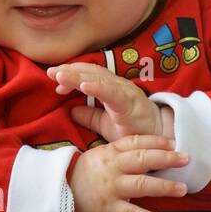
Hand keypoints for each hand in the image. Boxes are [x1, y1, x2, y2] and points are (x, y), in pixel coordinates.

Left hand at [47, 62, 173, 140]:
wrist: (159, 140)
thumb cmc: (134, 129)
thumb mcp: (106, 124)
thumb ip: (90, 116)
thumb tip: (71, 111)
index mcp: (110, 89)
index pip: (88, 75)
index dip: (71, 75)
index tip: (54, 80)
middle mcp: (117, 86)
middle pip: (90, 73)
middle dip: (69, 71)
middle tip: (50, 72)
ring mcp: (124, 92)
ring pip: (98, 79)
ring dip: (77, 76)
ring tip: (60, 75)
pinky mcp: (130, 102)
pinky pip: (112, 92)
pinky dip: (97, 86)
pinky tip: (83, 85)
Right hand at [69, 134, 187, 211]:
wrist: (59, 196)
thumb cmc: (86, 174)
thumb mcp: (99, 156)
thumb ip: (121, 151)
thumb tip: (149, 148)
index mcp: (110, 153)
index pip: (136, 143)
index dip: (156, 141)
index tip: (174, 142)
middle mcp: (112, 169)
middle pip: (142, 160)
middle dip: (166, 158)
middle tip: (186, 158)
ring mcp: (111, 189)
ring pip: (141, 185)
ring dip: (163, 187)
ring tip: (182, 188)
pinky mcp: (109, 210)